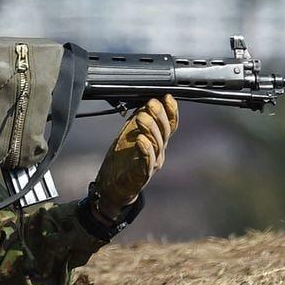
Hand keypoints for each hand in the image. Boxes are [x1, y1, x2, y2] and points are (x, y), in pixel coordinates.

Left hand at [93, 95, 178, 217]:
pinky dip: (144, 150)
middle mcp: (158, 152)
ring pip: (157, 145)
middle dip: (159, 116)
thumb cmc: (122, 160)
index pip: (170, 125)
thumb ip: (138, 121)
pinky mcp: (141, 174)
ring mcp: (152, 164)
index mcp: (157, 142)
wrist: (112, 186)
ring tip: (143, 117)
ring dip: (151, 129)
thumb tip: (145, 102)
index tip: (167, 98)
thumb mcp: (129, 136)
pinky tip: (140, 140)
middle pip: (165, 132)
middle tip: (152, 103)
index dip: (171, 111)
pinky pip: (146, 161)